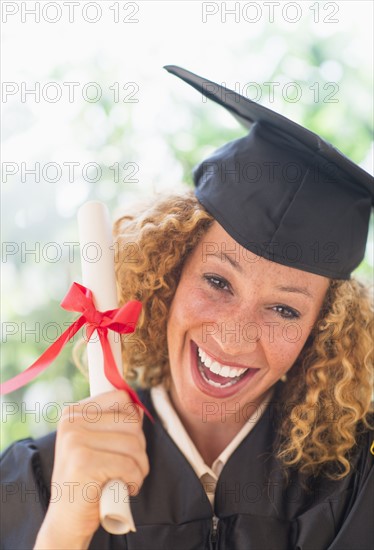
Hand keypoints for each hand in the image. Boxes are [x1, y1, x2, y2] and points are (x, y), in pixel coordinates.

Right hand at [34, 390, 148, 548]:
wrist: (67, 520)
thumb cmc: (88, 480)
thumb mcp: (97, 444)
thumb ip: (114, 422)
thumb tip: (138, 407)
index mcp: (73, 412)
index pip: (122, 399)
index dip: (132, 422)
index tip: (124, 443)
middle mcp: (71, 421)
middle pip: (131, 421)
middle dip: (139, 448)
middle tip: (127, 466)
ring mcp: (75, 440)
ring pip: (134, 444)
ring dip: (139, 467)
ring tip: (126, 478)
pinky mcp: (84, 462)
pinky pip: (129, 465)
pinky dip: (134, 481)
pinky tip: (123, 489)